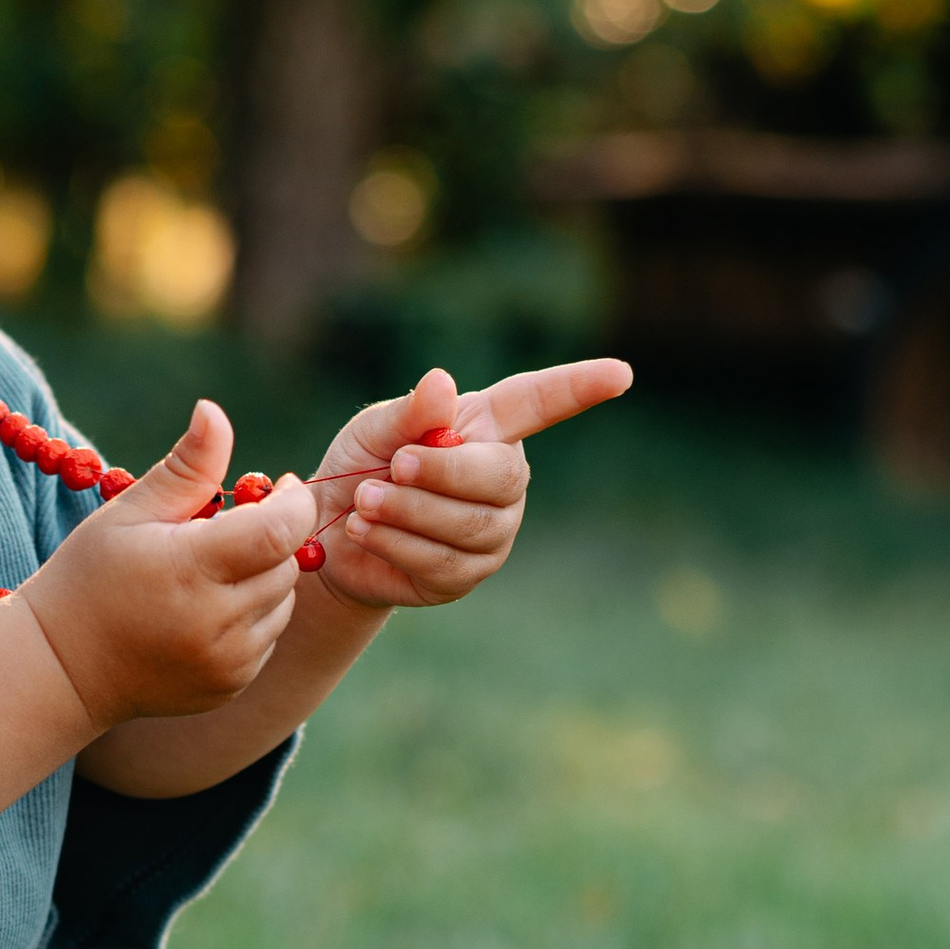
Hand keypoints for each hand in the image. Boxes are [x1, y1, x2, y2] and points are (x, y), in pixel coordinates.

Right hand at [22, 400, 315, 731]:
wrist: (62, 669)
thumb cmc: (91, 576)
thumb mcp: (130, 513)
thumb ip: (185, 467)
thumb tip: (215, 411)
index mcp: (190, 571)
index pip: (280, 531)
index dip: (292, 503)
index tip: (278, 485)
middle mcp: (217, 624)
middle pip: (288, 563)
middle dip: (272, 536)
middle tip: (226, 527)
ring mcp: (228, 662)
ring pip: (283, 601)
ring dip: (265, 576)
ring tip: (213, 569)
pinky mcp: (231, 686)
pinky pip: (267, 636)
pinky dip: (252, 614)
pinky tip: (206, 607)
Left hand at [301, 357, 633, 613]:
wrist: (329, 535)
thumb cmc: (361, 467)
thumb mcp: (374, 429)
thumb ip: (408, 413)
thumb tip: (443, 383)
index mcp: (489, 428)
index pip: (542, 402)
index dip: (580, 387)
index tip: (620, 374)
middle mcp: (502, 479)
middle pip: (502, 476)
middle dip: (443, 471)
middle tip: (392, 466)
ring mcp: (492, 531)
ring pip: (470, 525)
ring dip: (409, 511)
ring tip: (365, 501)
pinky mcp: (467, 574)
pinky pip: (443, 561)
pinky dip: (397, 543)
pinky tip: (364, 530)